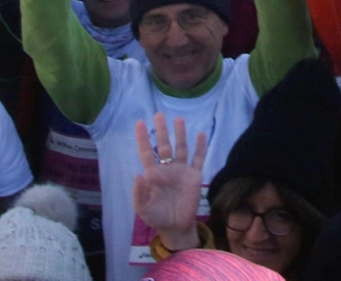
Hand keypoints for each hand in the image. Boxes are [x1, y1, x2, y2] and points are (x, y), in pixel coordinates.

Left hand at [133, 112, 207, 251]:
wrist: (176, 227)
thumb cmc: (157, 217)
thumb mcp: (143, 208)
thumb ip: (139, 193)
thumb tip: (138, 175)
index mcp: (153, 174)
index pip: (147, 152)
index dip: (143, 138)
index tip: (140, 123)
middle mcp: (167, 168)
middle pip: (164, 145)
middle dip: (162, 130)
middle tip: (159, 114)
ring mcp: (181, 171)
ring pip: (181, 148)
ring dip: (180, 134)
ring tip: (179, 119)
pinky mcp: (194, 176)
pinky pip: (198, 159)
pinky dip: (200, 147)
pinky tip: (201, 135)